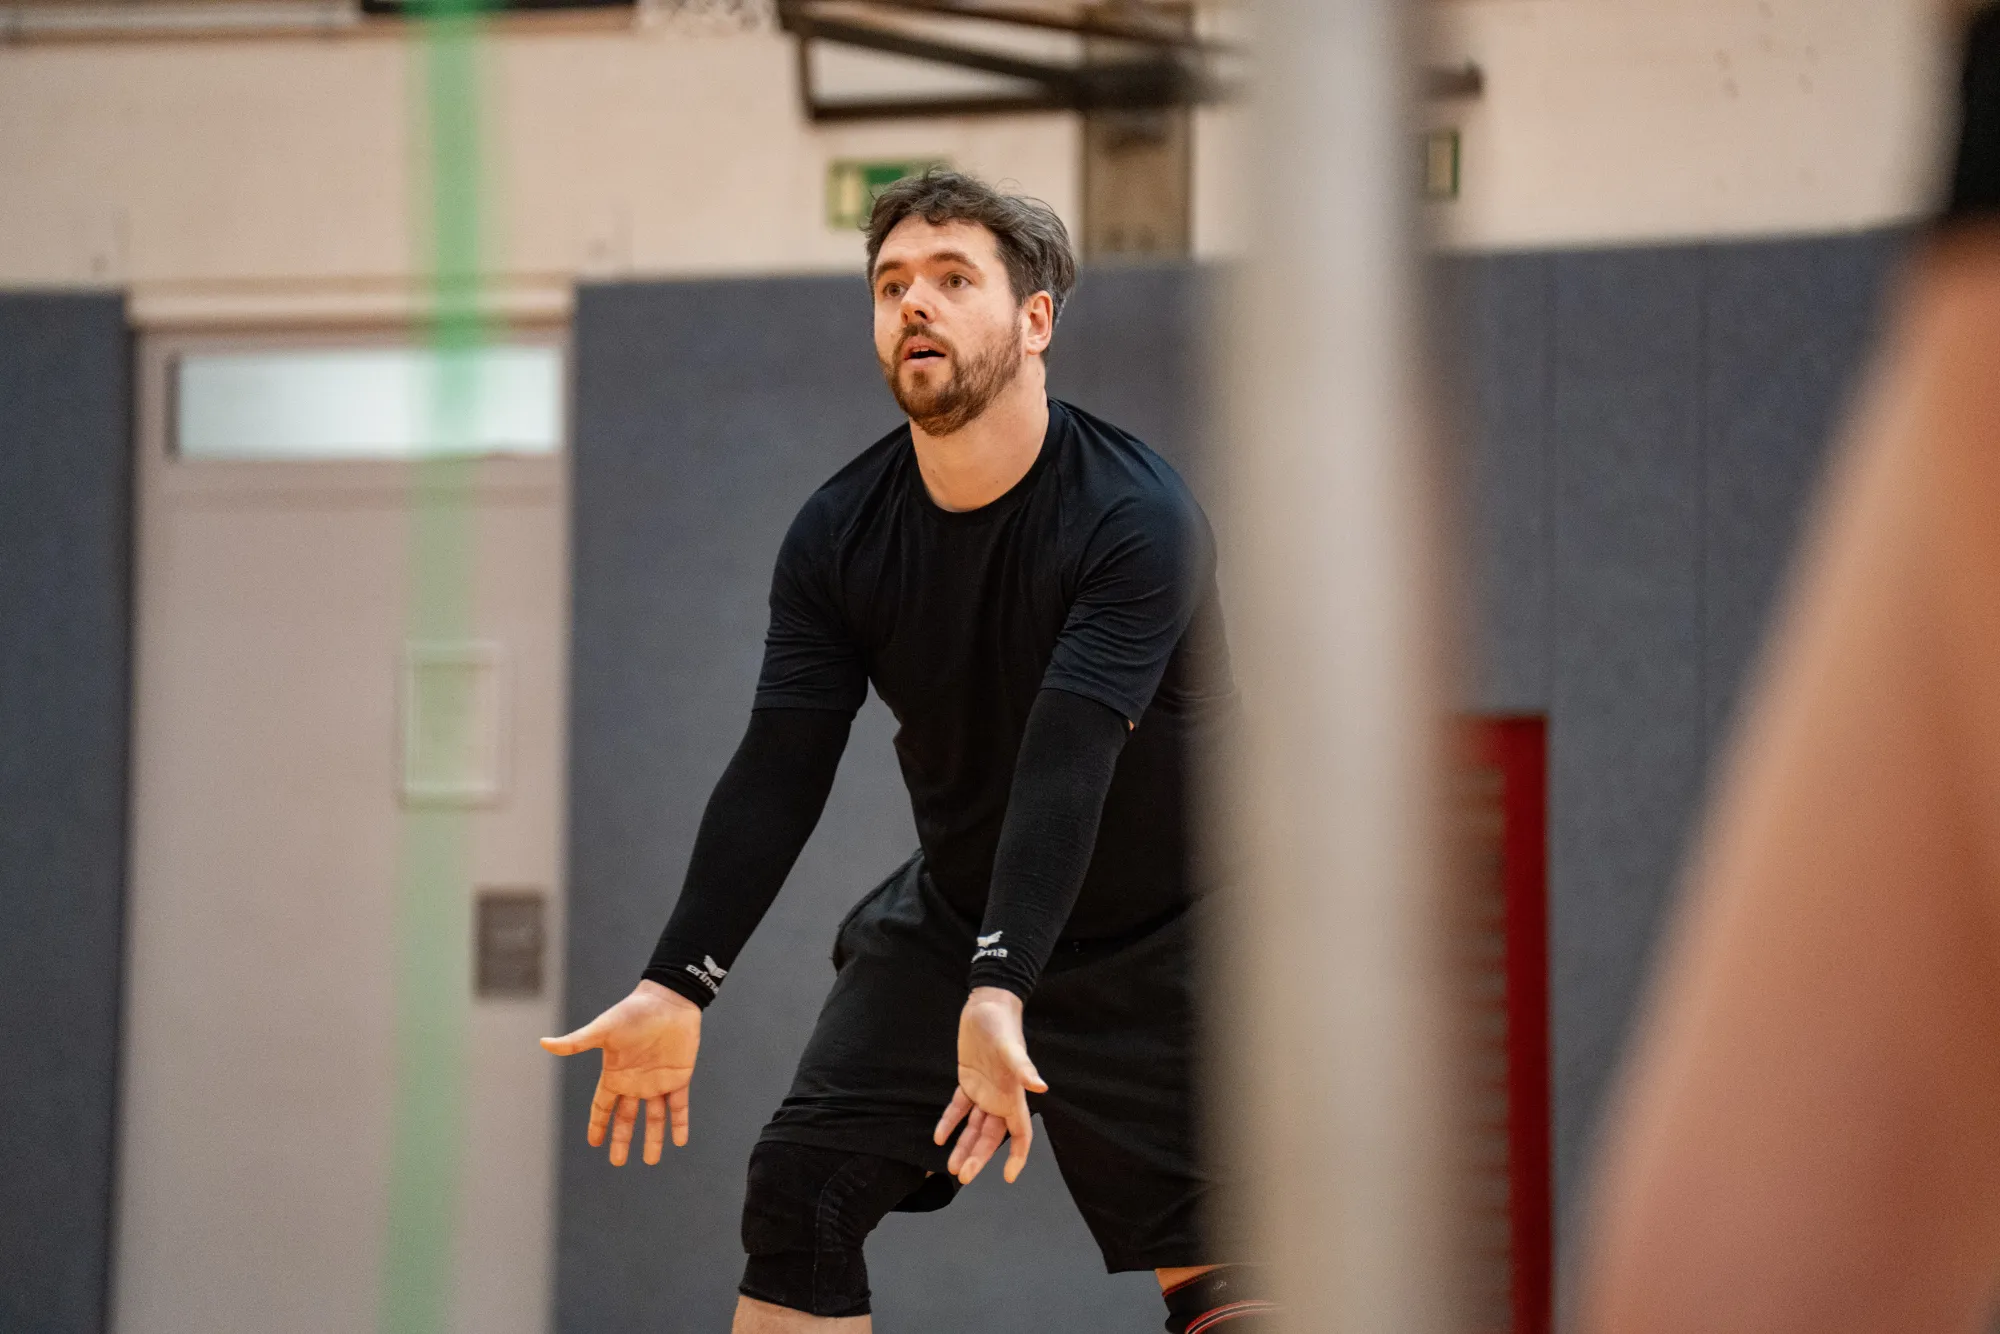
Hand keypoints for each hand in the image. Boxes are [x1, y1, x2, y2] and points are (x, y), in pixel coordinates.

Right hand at [540, 980, 700, 1165]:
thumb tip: (544, 1043)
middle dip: (622, 1140)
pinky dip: (679, 1124)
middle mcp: (635, 1082)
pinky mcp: (679, 1077)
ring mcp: (658, 1081)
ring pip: (654, 1117)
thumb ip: (578, 1042)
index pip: (603, 1105)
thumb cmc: (634, 1012)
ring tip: (651, 1161)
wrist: (669, 1000)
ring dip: (653, 1139)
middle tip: (617, 1163)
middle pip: (626, 1118)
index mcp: (615, 1074)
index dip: (598, 1123)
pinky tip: (679, 1141)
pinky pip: (679, 1106)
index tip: (593, 1142)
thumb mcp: (604, 1029)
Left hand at [932, 986, 1047, 1184]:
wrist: (986, 1004)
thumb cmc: (1002, 1023)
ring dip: (964, 1146)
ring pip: (974, 1127)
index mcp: (1014, 1094)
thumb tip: (1041, 1086)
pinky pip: (959, 1108)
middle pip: (991, 1137)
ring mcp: (984, 1091)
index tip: (1009, 1177)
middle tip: (963, 1176)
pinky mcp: (968, 1081)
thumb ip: (1023, 1067)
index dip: (1017, 1156)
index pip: (1020, 1133)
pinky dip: (950, 1122)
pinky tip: (939, 1137)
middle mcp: (1000, 1098)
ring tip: (950, 1166)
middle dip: (979, 1158)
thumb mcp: (1010, 1045)